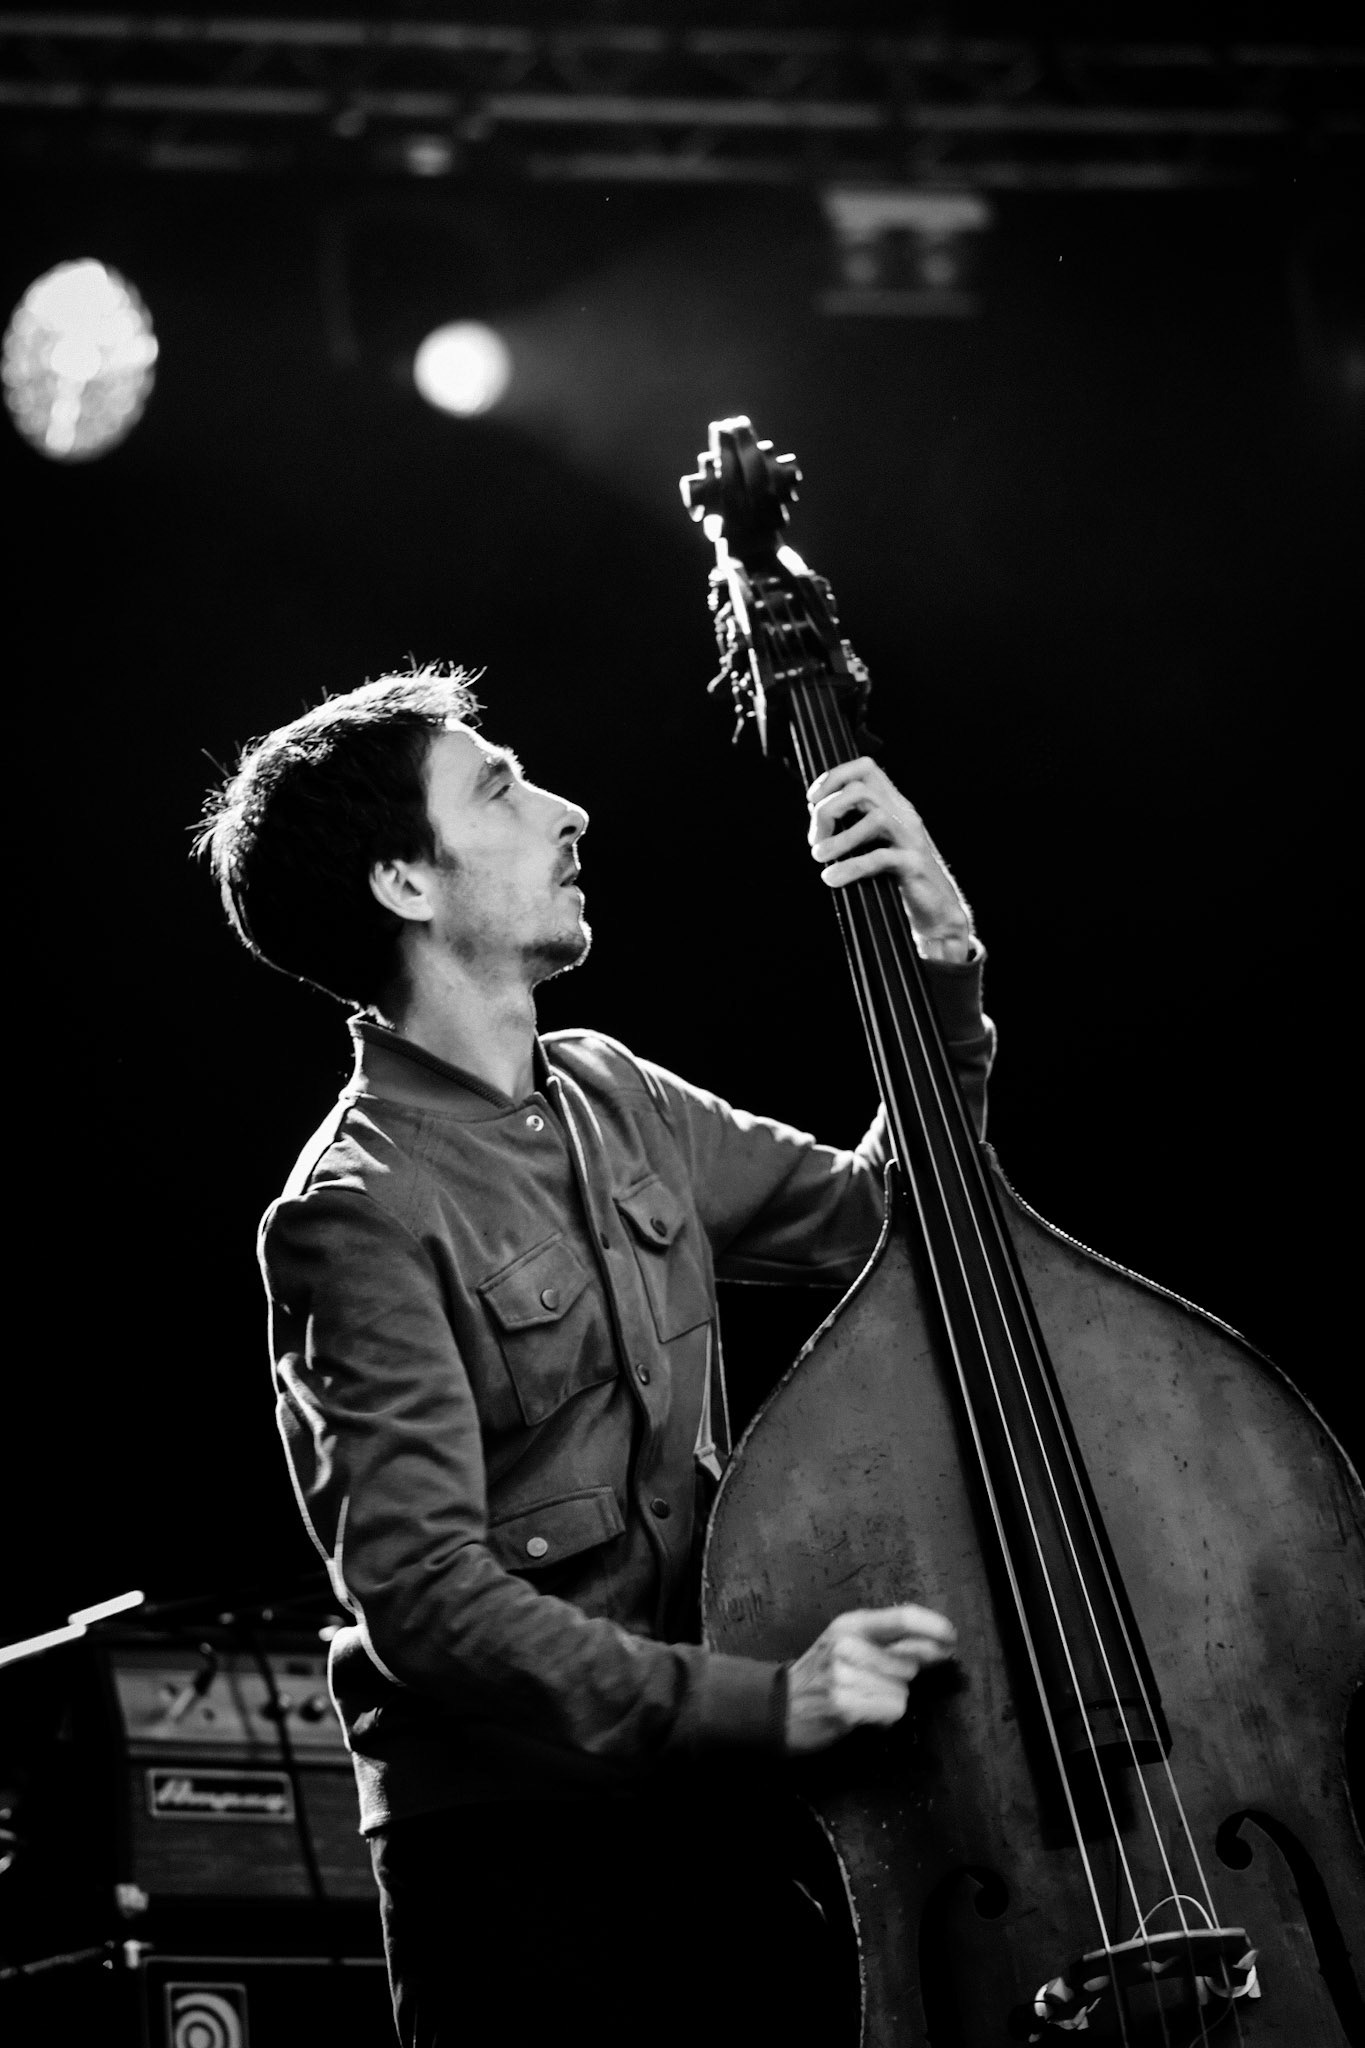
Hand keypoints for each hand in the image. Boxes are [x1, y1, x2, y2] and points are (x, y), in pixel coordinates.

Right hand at [784, 1604, 956, 1753]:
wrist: (778, 1706)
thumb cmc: (822, 1674)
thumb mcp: (849, 1644)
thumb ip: (891, 1642)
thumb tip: (941, 1644)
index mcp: (850, 1624)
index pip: (902, 1618)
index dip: (933, 1626)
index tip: (952, 1638)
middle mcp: (848, 1645)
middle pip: (909, 1664)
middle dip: (901, 1678)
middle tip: (872, 1683)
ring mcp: (845, 1676)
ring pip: (902, 1691)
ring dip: (890, 1700)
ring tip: (861, 1699)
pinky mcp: (846, 1706)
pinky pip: (892, 1711)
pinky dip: (883, 1718)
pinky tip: (860, 1714)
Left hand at [807, 758, 974, 961]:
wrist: (936, 908)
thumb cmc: (898, 876)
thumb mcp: (874, 842)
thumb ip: (851, 825)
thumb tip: (817, 814)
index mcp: (893, 804)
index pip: (866, 768)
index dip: (834, 777)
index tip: (813, 800)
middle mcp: (903, 815)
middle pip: (861, 790)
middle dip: (828, 811)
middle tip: (815, 840)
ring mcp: (910, 838)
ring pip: (875, 818)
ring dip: (839, 838)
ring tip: (819, 856)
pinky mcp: (914, 865)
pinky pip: (880, 858)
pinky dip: (850, 867)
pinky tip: (832, 877)